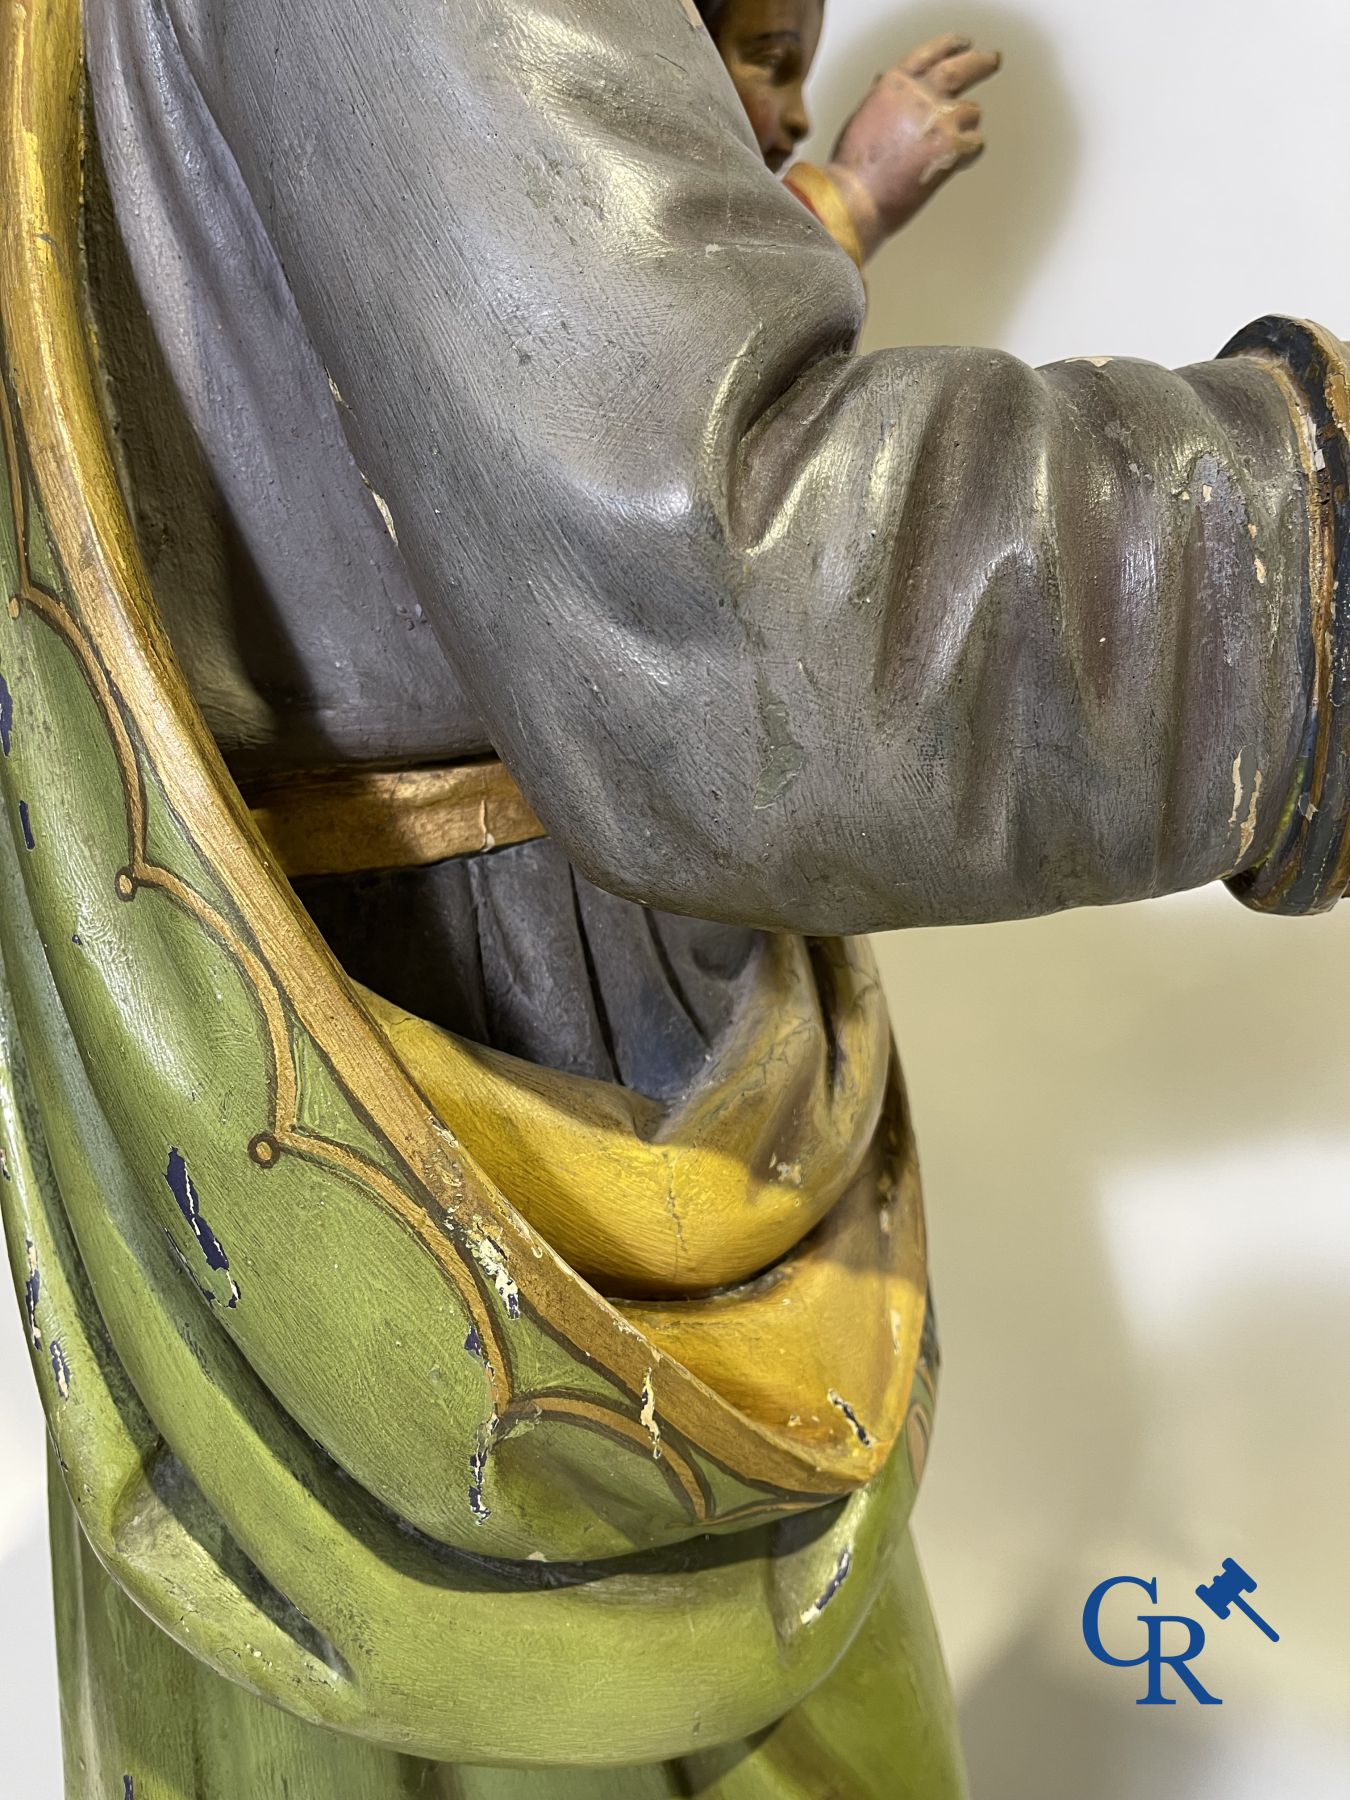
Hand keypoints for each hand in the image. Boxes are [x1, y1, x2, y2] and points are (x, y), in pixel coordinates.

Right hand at [826, 35, 1000, 258]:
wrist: (853, 197)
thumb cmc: (852, 169)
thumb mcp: (862, 120)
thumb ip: (884, 101)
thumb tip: (886, 86)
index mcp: (894, 85)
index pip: (929, 53)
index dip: (950, 46)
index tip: (963, 44)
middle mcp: (919, 95)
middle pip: (962, 68)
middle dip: (981, 63)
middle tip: (991, 62)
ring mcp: (938, 120)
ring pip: (971, 111)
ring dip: (966, 126)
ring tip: (953, 143)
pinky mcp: (952, 148)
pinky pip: (975, 144)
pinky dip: (969, 153)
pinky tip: (957, 162)